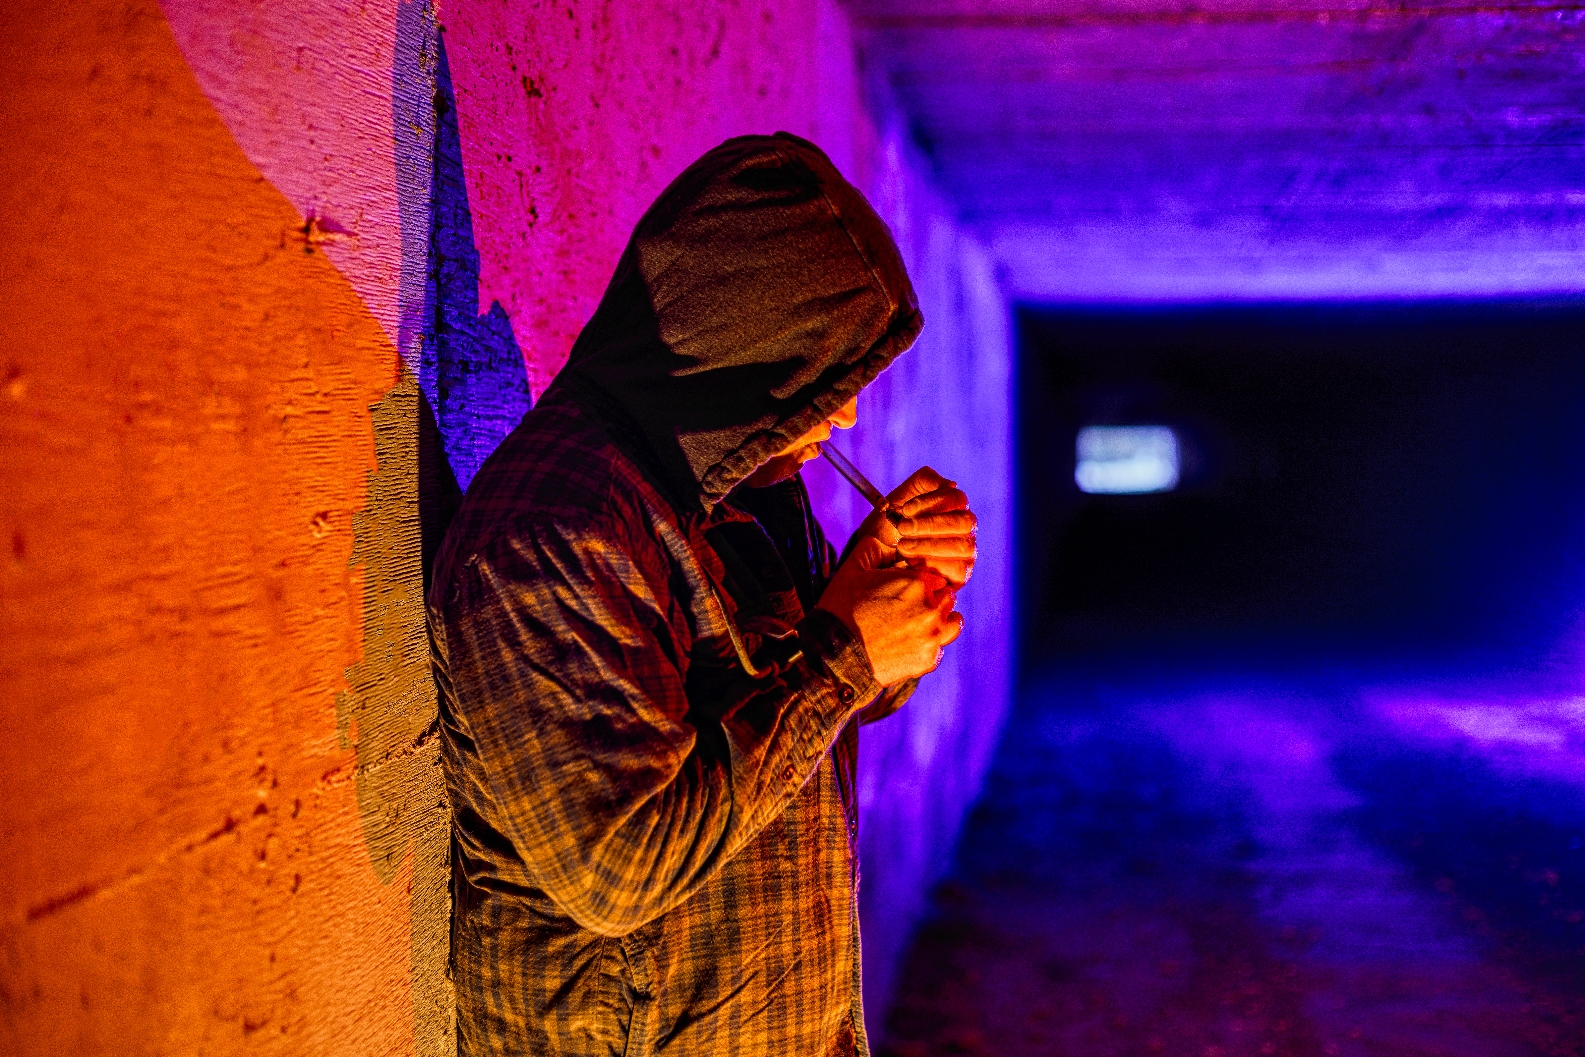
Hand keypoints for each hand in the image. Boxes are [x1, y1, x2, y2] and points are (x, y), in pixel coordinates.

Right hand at [817, 537, 963, 685]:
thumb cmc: (840, 609)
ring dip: (941, 621)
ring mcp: (932, 636)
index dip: (922, 581)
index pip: (935, 577)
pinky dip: (930, 646)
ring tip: (918, 625)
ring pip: (953, 622)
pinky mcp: (928, 660)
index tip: (907, 589)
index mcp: (917, 583)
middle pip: (947, 597)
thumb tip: (883, 536)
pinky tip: (911, 644)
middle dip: (933, 599)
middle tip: (909, 607)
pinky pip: (940, 648)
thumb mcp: (852, 570)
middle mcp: (931, 608)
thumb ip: (872, 548)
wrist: (833, 654)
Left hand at [851, 466, 976, 588]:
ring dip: (929, 545)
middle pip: (965, 522)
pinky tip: (912, 563)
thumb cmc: (889, 527)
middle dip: (931, 524)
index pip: (956, 499)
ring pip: (963, 546)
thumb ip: (922, 482)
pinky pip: (958, 570)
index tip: (906, 509)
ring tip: (903, 547)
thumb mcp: (900, 498)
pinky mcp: (960, 576)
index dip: (932, 502)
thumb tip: (951, 485)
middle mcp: (965, 530)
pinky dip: (933, 565)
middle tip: (903, 528)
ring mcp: (966, 553)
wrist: (874, 558)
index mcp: (953, 508)